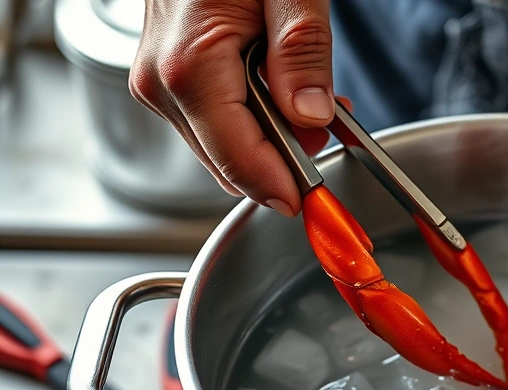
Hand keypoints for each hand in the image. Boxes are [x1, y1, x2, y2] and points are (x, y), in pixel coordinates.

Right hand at [129, 0, 333, 215]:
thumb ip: (301, 53)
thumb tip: (310, 118)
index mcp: (190, 68)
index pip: (240, 162)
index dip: (283, 188)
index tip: (319, 202)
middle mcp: (162, 85)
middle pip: (230, 166)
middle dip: (285, 162)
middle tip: (331, 129)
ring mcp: (159, 85)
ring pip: (223, 150)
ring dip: (272, 141)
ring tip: (311, 101)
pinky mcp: (166, 81)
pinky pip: (214, 125)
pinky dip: (253, 122)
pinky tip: (281, 94)